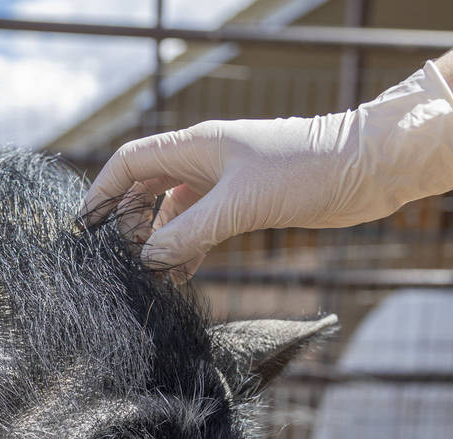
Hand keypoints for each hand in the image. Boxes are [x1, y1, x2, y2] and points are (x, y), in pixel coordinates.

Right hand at [81, 62, 452, 278]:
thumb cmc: (307, 170)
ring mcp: (223, 183)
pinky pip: (198, 228)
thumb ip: (187, 234)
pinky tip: (181, 278)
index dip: (102, 194)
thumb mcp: (238, 206)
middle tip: (121, 265)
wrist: (368, 169)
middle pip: (145, 190)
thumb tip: (147, 263)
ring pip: (172, 213)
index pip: (129, 163)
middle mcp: (204, 161)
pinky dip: (185, 251)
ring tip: (149, 279)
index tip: (85, 231)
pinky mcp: (243, 204)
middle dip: (129, 226)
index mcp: (196, 146)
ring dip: (158, 244)